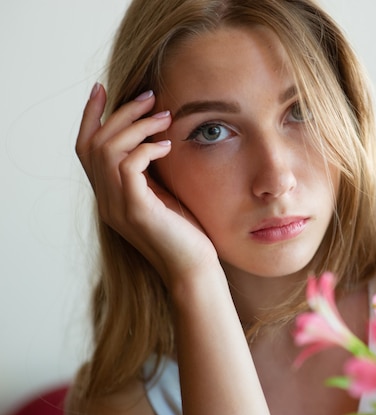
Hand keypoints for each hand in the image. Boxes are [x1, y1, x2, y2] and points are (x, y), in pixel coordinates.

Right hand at [76, 84, 219, 287]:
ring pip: (107, 150)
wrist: (194, 268)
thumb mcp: (162, 194)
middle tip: (150, 95)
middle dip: (120, 113)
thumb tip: (153, 137)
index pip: (86, 149)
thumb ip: (148, 170)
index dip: (90, 116)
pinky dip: (146, 149)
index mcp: (110, 194)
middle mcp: (106, 200)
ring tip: (164, 116)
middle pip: (93, 143)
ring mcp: (118, 207)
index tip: (102, 88)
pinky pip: (128, 167)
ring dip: (136, 126)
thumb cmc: (185, 232)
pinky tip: (168, 146)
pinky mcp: (136, 211)